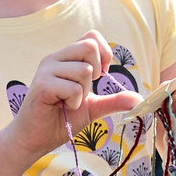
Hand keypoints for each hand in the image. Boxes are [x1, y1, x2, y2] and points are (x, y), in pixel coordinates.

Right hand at [2, 30, 141, 158]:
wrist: (36, 139)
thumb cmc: (60, 120)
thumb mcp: (93, 107)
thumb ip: (114, 100)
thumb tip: (139, 99)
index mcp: (65, 58)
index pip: (91, 37)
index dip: (104, 53)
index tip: (100, 75)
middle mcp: (54, 59)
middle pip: (89, 46)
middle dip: (96, 72)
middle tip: (83, 90)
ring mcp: (46, 71)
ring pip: (84, 69)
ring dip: (84, 92)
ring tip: (69, 102)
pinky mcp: (42, 85)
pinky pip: (73, 88)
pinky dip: (75, 102)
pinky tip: (62, 107)